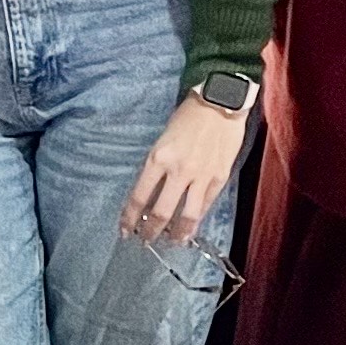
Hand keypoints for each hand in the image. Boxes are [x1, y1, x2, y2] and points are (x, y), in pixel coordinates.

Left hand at [120, 91, 247, 243]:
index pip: (139, 197)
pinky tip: (191, 229)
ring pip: (187, 216)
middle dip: (150, 231)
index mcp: (158, 158)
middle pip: (161, 213)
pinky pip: (205, 206)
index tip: (125, 230)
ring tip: (171, 242)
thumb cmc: (187, 117)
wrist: (220, 102)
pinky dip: (197, 221)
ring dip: (177, 234)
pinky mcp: (219, 178)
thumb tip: (153, 193)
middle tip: (145, 240)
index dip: (130, 218)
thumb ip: (158, 167)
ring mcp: (201, 177)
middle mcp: (178, 171)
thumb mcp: (162, 140)